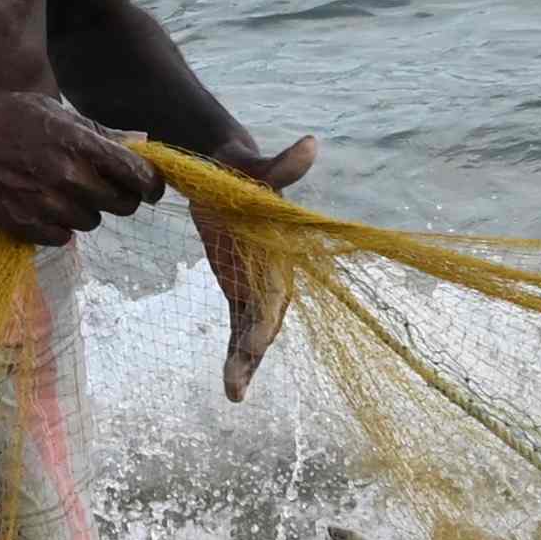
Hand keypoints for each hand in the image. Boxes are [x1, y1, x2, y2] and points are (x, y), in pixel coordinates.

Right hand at [0, 90, 167, 243]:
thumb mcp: (47, 110)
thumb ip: (95, 131)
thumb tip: (139, 142)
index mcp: (77, 141)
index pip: (138, 174)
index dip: (151, 184)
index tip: (150, 187)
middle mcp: (66, 176)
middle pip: (122, 205)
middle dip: (119, 197)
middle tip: (101, 186)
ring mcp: (45, 204)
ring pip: (91, 222)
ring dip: (82, 210)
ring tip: (55, 188)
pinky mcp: (23, 226)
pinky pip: (62, 238)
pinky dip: (57, 227)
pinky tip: (38, 205)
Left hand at [199, 132, 320, 401]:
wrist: (228, 171)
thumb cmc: (243, 168)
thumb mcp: (255, 168)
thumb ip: (281, 164)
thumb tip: (311, 145)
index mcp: (281, 256)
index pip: (273, 299)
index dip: (261, 326)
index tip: (250, 350)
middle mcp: (275, 277)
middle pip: (264, 326)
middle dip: (251, 357)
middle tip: (236, 389)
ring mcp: (258, 287)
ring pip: (252, 335)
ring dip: (245, 365)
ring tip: (234, 394)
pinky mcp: (241, 289)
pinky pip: (240, 328)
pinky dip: (237, 355)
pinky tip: (232, 387)